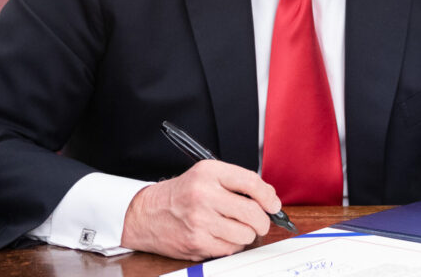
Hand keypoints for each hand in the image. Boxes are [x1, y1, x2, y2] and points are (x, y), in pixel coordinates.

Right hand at [120, 160, 281, 260]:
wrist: (147, 214)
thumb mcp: (205, 175)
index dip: (268, 196)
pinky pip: (231, 248)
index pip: (250, 182)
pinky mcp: (197, 242)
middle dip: (262, 220)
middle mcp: (204, 194)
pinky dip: (231, 245)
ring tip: (234, 228)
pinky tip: (220, 236)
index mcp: (208, 172)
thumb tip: (268, 197)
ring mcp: (200, 220)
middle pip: (252, 212)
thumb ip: (236, 182)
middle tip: (259, 221)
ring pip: (245, 234)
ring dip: (246, 234)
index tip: (273, 204)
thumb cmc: (180, 194)